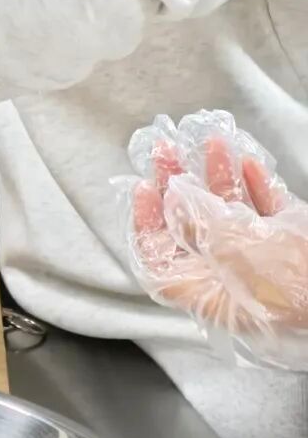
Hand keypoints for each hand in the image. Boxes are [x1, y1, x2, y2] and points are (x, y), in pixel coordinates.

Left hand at [126, 111, 307, 369]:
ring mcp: (263, 261)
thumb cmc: (297, 289)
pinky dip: (256, 186)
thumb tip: (175, 199)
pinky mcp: (292, 246)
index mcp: (211, 295)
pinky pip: (266, 213)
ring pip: (231, 215)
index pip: (161, 262)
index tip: (145, 188)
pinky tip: (248, 161)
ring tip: (212, 142)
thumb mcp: (240, 256)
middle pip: (192, 229)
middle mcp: (231, 279)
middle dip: (179, 186)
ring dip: (219, 176)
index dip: (147, 225)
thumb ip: (203, 228)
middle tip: (167, 150)